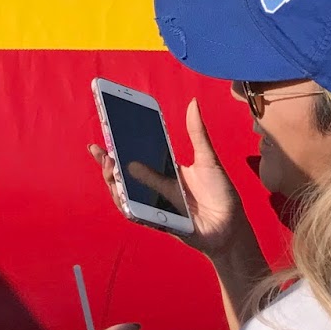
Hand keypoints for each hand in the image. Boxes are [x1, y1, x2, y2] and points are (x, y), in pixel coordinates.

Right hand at [90, 98, 249, 259]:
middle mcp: (156, 186)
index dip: (118, 145)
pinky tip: (119, 191)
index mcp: (166, 170)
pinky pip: (134, 213)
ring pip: (124, 193)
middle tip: (99, 150)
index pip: (136, 155)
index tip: (105, 129)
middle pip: (124, 175)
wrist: (231, 227)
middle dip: (107, 163)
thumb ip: (197, 132)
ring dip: (112, 181)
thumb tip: (193, 102)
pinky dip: (124, 203)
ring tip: (110, 167)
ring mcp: (154, 203)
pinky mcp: (156, 220)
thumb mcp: (208, 159)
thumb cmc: (221, 193)